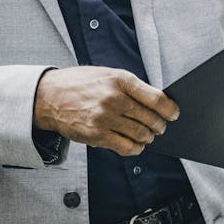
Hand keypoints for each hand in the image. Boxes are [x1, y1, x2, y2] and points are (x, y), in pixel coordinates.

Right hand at [33, 67, 179, 156]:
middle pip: (150, 118)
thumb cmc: (81, 84)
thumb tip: (157, 102)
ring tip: (148, 135)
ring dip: (149, 137)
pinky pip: (126, 147)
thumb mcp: (107, 75)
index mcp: (120, 80)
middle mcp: (113, 99)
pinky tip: (136, 145)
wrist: (49, 97)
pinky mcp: (97, 135)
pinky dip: (136, 148)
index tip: (174, 113)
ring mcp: (105, 118)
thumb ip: (130, 87)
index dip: (169, 109)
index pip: (156, 98)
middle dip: (160, 125)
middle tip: (160, 127)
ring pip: (141, 135)